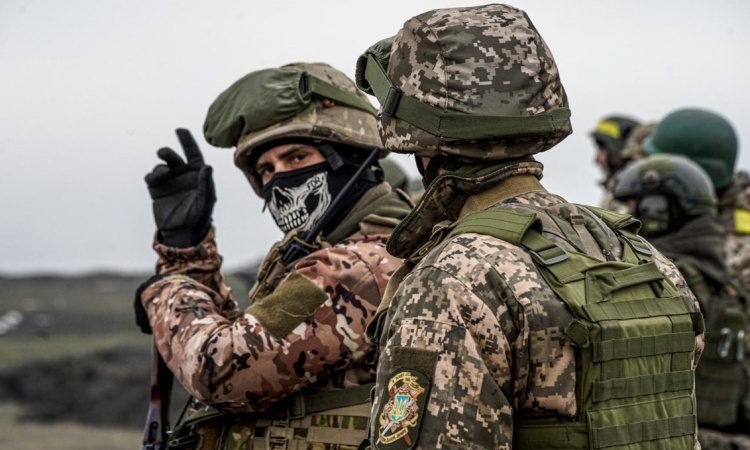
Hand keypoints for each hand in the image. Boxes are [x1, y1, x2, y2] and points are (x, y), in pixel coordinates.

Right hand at [145, 129, 215, 247]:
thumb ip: (207, 183)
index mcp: (197, 175)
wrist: (182, 233)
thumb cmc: (199, 217)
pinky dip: (151, 175)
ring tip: (162, 173)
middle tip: (163, 153)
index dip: (187, 140)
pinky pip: (151, 177)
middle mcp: (183, 175)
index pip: (193, 153)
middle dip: (167, 153)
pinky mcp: (157, 190)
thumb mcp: (206, 201)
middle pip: (174, 158)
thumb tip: (207, 166)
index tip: (180, 130)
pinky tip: (154, 180)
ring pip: (161, 166)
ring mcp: (169, 182)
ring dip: (160, 167)